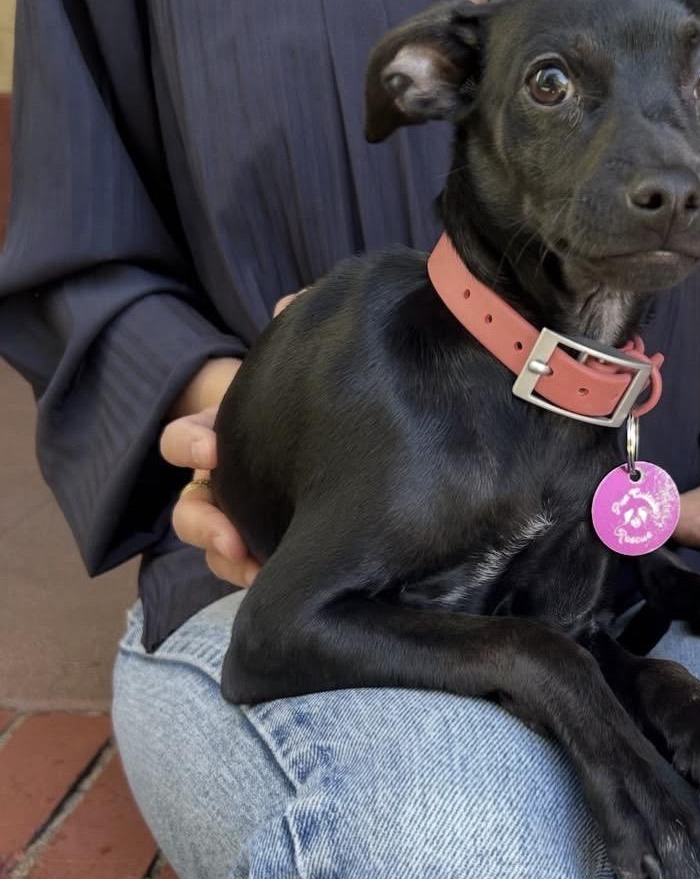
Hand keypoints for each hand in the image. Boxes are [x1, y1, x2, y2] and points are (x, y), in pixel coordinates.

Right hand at [160, 292, 303, 587]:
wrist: (337, 421)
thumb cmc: (303, 392)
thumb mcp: (294, 362)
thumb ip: (295, 328)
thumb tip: (293, 302)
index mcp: (220, 435)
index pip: (182, 442)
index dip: (190, 446)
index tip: (213, 450)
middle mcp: (223, 480)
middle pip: (189, 510)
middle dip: (204, 521)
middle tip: (231, 533)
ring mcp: (243, 513)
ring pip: (214, 545)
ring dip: (227, 557)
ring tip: (255, 565)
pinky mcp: (269, 540)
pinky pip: (248, 568)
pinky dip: (256, 573)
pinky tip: (279, 576)